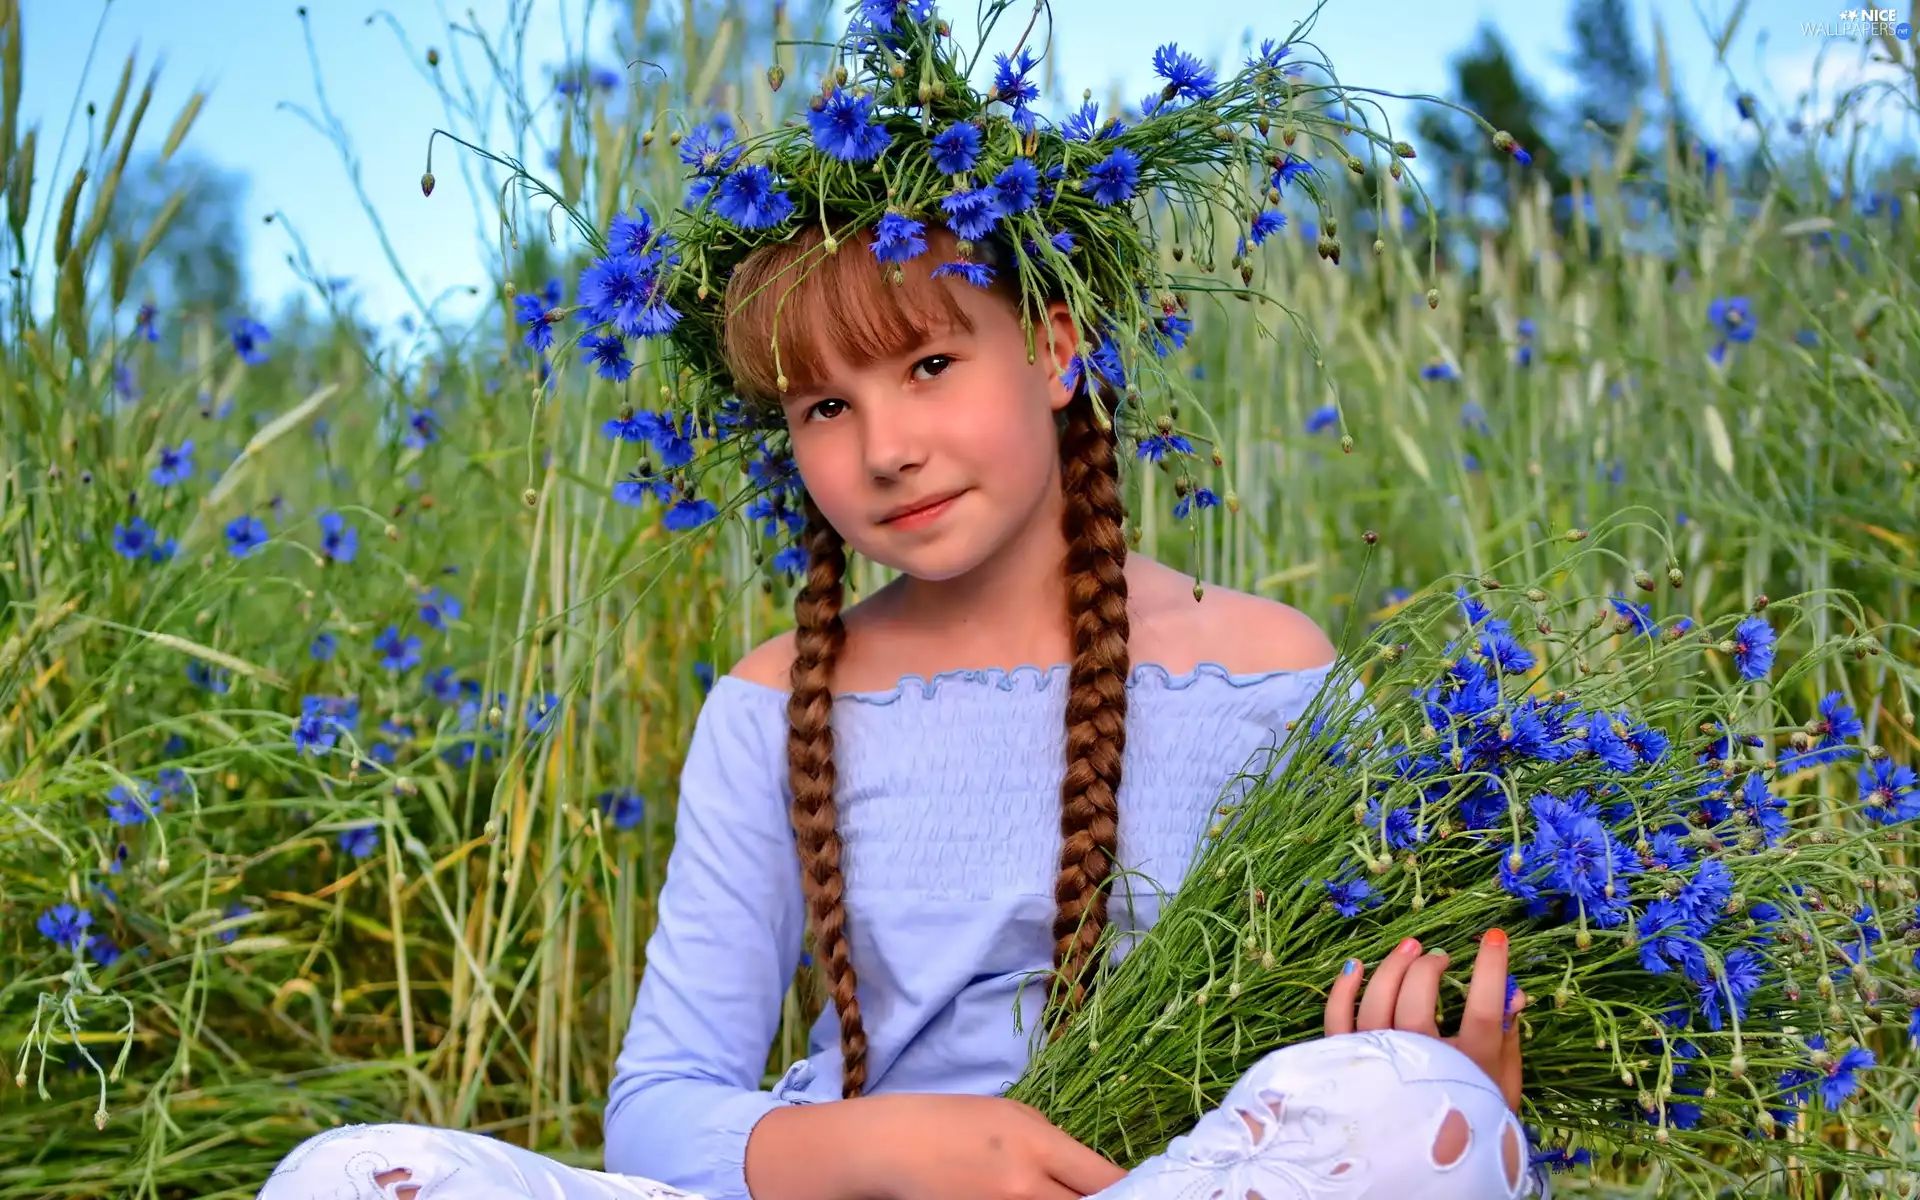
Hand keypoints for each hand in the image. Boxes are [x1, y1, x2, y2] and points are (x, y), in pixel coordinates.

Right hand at [860, 1094, 1125, 1199]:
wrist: (892, 1146)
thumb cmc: (952, 1121)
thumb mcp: (1011, 1115)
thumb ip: (1054, 1146)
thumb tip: (1090, 1176)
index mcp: (1037, 1145)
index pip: (1105, 1181)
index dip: (1129, 1193)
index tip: (1140, 1193)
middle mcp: (1026, 1187)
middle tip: (1101, 1199)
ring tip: (1056, 1196)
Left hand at [1321, 928, 1525, 1110]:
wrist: (1425, 1166)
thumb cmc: (1471, 1120)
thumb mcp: (1502, 1085)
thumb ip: (1507, 1038)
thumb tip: (1515, 992)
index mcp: (1468, 1069)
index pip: (1483, 1009)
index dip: (1490, 970)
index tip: (1495, 937)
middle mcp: (1420, 1062)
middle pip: (1420, 999)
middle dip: (1430, 967)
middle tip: (1440, 957)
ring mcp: (1379, 1061)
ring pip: (1378, 1002)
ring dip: (1392, 968)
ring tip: (1410, 949)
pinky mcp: (1348, 1062)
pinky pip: (1337, 1019)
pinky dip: (1344, 990)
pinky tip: (1356, 967)